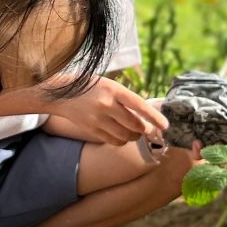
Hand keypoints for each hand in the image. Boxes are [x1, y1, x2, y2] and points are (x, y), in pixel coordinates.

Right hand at [45, 77, 167, 147]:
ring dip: (134, 136)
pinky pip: (114, 141)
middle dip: (145, 129)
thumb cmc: (90, 87)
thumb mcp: (109, 85)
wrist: (61, 94)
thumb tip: (146, 116)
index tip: (165, 126)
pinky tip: (121, 135)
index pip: (139, 105)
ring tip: (134, 132)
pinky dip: (122, 141)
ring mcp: (98, 119)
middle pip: (135, 125)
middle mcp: (106, 105)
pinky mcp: (92, 130)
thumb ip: (125, 98)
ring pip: (126, 136)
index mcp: (114, 89)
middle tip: (147, 128)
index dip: (154, 117)